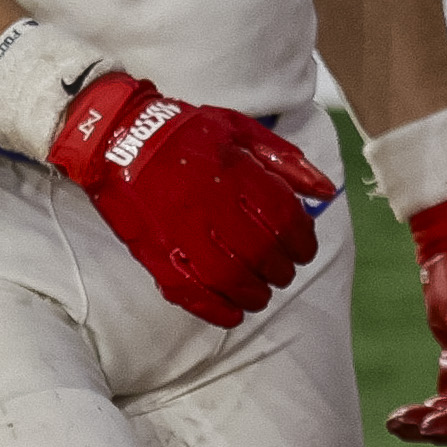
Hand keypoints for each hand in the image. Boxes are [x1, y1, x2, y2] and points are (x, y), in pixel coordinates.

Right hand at [47, 74, 331, 328]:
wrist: (119, 137)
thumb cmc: (189, 132)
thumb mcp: (244, 131)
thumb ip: (287, 161)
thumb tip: (326, 191)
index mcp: (236, 172)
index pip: (282, 217)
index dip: (301, 240)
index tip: (305, 250)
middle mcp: (212, 205)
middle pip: (260, 251)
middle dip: (281, 270)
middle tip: (285, 274)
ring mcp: (180, 231)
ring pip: (228, 276)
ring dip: (253, 293)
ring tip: (262, 296)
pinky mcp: (154, 251)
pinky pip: (187, 290)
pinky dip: (213, 308)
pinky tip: (232, 315)